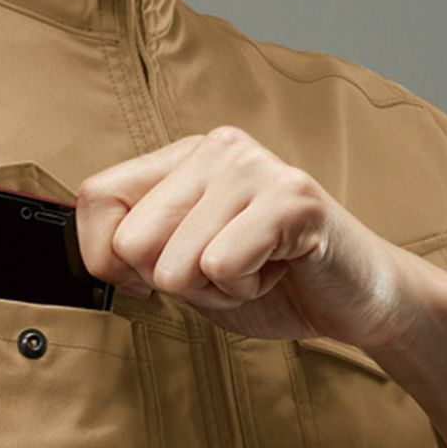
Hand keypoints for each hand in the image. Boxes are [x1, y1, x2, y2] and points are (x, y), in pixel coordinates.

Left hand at [73, 128, 441, 350]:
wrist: (353, 297)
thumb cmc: (269, 280)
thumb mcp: (184, 269)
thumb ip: (137, 254)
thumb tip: (93, 259)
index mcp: (180, 159)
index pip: (94, 198)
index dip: (106, 257)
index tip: (148, 277)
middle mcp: (214, 150)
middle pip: (130, 242)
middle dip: (171, 282)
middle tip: (222, 270)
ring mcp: (255, 167)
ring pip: (175, 264)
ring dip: (216, 289)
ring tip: (255, 268)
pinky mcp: (293, 198)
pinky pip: (223, 264)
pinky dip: (246, 289)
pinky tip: (276, 270)